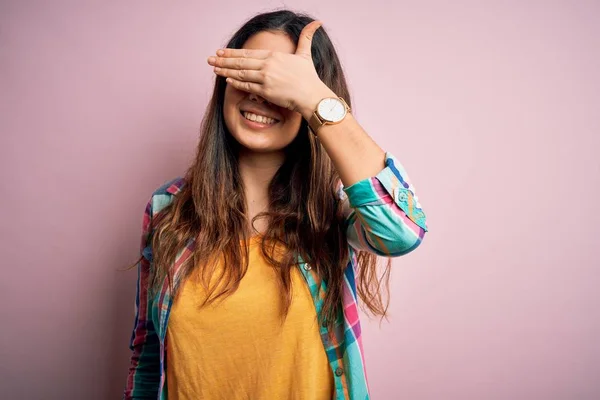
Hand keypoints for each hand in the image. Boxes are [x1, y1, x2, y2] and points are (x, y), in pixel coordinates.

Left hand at [207, 20, 334, 117]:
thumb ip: (306, 38)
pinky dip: (235, 83)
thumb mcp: (305, 54)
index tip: (221, 52)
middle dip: (223, 60)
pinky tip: (226, 80)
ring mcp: (266, 78)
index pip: (248, 53)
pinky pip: (247, 86)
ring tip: (214, 69)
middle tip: (210, 59)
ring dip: (225, 71)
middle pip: (240, 62)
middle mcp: (268, 65)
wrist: (312, 95)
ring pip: (240, 73)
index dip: (232, 52)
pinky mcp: (266, 91)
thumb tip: (317, 22)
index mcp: (274, 55)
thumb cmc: (309, 77)